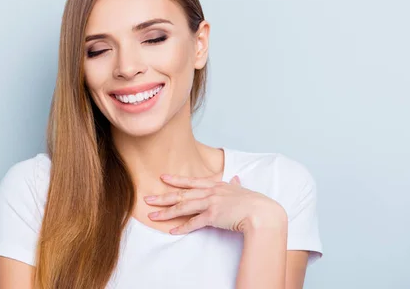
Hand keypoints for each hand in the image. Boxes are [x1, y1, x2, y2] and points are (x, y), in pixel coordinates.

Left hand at [144, 174, 286, 234]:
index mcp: (217, 185)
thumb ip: (236, 185)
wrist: (262, 213)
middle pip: (182, 194)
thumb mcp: (243, 190)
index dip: (176, 180)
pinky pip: (193, 223)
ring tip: (152, 217)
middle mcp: (211, 192)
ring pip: (183, 207)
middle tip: (147, 198)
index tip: (163, 178)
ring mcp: (211, 202)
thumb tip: (236, 178)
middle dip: (163, 197)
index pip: (192, 181)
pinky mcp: (212, 216)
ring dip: (166, 213)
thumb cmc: (255, 203)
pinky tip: (172, 231)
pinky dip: (182, 228)